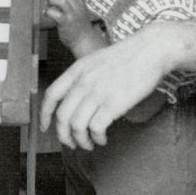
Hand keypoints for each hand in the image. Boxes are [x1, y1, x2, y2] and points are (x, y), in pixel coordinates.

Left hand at [41, 28, 170, 149]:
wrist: (151, 50)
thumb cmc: (128, 56)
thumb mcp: (96, 60)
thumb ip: (84, 78)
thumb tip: (77, 101)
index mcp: (76, 70)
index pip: (51, 95)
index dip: (44, 115)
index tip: (45, 127)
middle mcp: (83, 82)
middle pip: (62, 116)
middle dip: (64, 136)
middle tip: (72, 143)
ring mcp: (97, 93)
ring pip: (77, 126)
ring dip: (81, 141)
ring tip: (89, 144)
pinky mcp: (113, 104)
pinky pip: (95, 128)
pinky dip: (97, 138)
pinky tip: (102, 139)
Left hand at [44, 0, 102, 55]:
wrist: (84, 41)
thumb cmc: (78, 26)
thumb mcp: (79, 11)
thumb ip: (72, 1)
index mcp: (81, 3)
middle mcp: (78, 8)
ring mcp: (72, 16)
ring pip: (62, 1)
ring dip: (51, 1)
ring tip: (48, 5)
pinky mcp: (66, 24)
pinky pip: (56, 13)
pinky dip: (48, 11)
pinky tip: (46, 13)